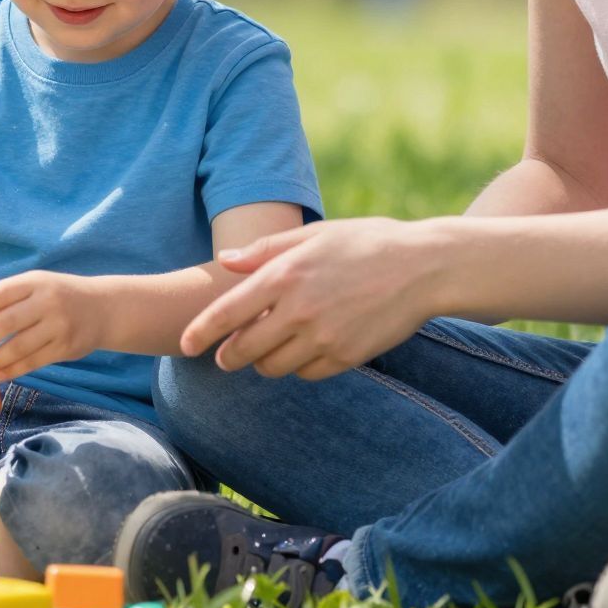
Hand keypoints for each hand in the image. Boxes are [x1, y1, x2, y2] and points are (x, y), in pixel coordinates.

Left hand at [0, 271, 103, 380]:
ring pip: (19, 347)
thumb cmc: (59, 295)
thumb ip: (9, 296)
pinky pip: (33, 363)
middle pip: (7, 322)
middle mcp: (48, 302)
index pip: (1, 293)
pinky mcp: (65, 348)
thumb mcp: (38, 284)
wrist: (103, 309)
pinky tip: (0, 373)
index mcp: (36, 282)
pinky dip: (13, 371)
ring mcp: (58, 326)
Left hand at [179, 218, 439, 379]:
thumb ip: (266, 250)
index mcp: (286, 274)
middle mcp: (299, 310)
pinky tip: (308, 347)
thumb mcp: (314, 234)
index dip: (201, 332)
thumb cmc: (365, 242)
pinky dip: (301, 365)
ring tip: (273, 344)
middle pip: (244, 350)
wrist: (423, 267)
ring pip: (274, 367)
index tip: (184, 345)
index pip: (227, 313)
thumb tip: (226, 261)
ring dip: (266, 361)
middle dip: (229, 356)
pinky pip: (308, 373)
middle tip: (226, 355)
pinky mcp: (346, 357)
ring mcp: (324, 337)